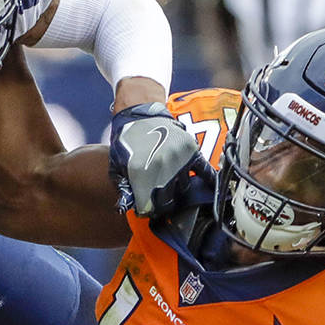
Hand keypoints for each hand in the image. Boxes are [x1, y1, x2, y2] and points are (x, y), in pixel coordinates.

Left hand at [108, 102, 213, 217]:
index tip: (146, 210)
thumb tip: (126, 209)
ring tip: (170, 186)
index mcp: (142, 175)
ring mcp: (179, 159)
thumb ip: (124, 190)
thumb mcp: (117, 167)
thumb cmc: (126, 143)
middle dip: (163, 204)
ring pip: (183, 188)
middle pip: (168, 200)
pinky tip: (206, 188)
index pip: (149, 206)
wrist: (139, 115)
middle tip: (159, 201)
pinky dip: (206, 180)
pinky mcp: (191, 150)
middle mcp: (162, 169)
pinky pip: (204, 170)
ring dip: (177, 190)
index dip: (147, 210)